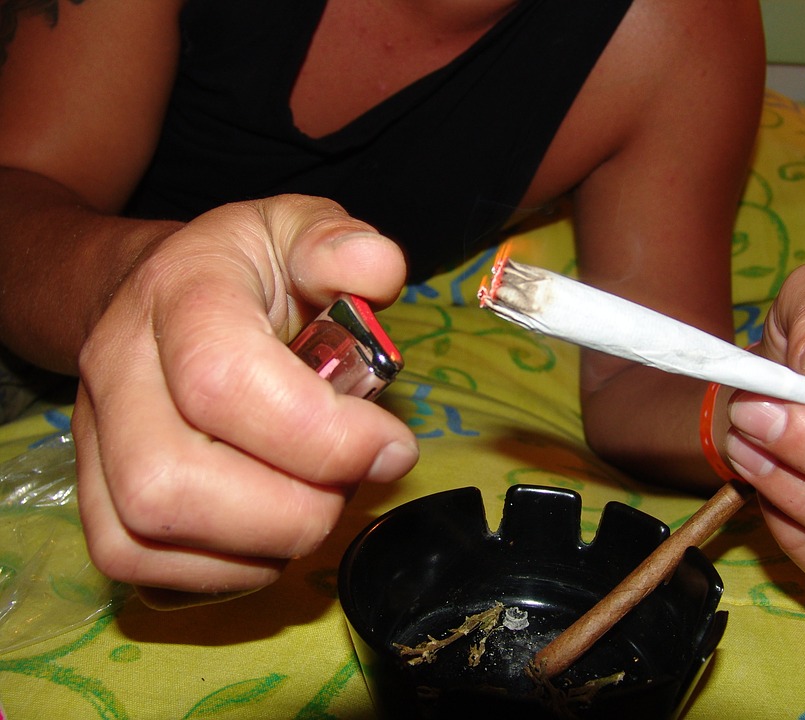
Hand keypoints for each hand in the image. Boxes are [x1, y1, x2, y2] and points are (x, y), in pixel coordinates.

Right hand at [72, 195, 418, 600]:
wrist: (160, 292)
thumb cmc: (248, 270)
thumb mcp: (302, 229)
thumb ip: (341, 243)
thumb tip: (378, 271)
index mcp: (179, 294)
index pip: (224, 379)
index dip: (320, 434)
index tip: (391, 446)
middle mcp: (117, 369)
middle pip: (170, 482)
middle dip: (291, 508)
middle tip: (352, 481)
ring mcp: (93, 438)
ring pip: (146, 535)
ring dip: (261, 543)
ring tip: (316, 499)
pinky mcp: (94, 493)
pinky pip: (139, 564)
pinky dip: (225, 568)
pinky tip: (273, 528)